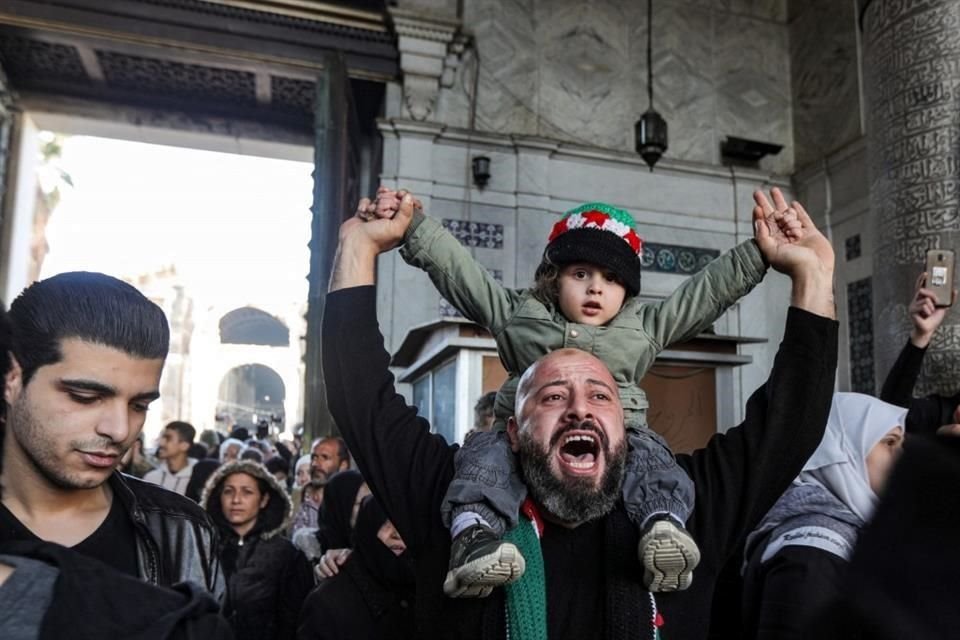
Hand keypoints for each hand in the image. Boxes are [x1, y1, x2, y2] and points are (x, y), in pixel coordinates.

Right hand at [316, 548, 351, 578]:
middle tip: (332, 575)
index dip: (331, 565)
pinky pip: (316, 571)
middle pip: (322, 562)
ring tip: (327, 577)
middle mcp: (326, 558)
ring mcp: (323, 564)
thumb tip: (339, 562)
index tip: (337, 571)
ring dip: (321, 573)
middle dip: (326, 569)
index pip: (328, 558)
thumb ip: (344, 556)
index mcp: (332, 553)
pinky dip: (319, 574)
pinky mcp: (321, 570)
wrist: (348, 564)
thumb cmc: (348, 557)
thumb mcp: (348, 554)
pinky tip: (324, 578)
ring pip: (317, 567)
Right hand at [338, 192, 416, 252]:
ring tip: (372, 214)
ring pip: (380, 198)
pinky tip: (364, 214)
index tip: (401, 194)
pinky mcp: (366, 213)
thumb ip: (406, 213)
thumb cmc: (375, 240)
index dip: (405, 198)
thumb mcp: (397, 228)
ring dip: (375, 204)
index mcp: (401, 224)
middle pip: (393, 198)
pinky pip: (367, 201)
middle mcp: (390, 219)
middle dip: (386, 202)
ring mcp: (377, 215)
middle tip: (382, 212)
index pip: (408, 205)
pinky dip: (364, 205)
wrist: (355, 243)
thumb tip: (409, 197)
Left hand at [753, 188, 834, 317]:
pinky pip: (804, 218)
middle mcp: (784, 237)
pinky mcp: (811, 233)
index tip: (756, 205)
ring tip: (774, 191)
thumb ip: (762, 236)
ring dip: (780, 203)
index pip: (763, 225)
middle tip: (757, 192)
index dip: (759, 214)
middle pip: (773, 216)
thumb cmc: (792, 264)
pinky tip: (793, 203)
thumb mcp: (771, 251)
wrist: (814, 270)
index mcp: (773, 242)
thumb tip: (758, 221)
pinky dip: (799, 210)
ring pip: (788, 215)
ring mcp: (798, 235)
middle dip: (766, 203)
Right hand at [909, 272, 955, 347]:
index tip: (926, 273)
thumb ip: (948, 299)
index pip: (920, 286)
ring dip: (932, 307)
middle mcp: (916, 300)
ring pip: (926, 300)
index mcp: (922, 298)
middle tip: (936, 301)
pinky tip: (926, 315)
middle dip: (932, 295)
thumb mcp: (943, 307)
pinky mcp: (912, 311)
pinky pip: (924, 306)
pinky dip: (929, 311)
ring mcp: (913, 305)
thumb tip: (954, 291)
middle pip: (922, 290)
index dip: (922, 279)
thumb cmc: (933, 319)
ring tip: (930, 313)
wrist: (928, 330)